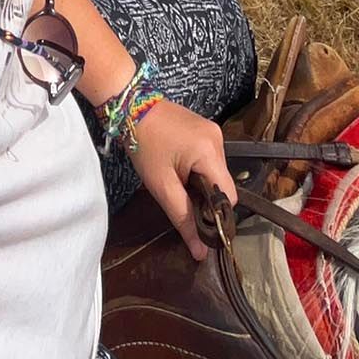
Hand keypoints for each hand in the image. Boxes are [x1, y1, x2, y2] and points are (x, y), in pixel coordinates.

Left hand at [128, 101, 236, 260]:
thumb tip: (200, 251)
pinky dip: (198, 170)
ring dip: (200, 183)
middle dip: (204, 197)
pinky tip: (178, 167)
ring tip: (176, 179)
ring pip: (216, 173)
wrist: (130, 106)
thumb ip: (183, 218)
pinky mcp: (205, 129)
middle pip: (223, 184)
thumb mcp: (161, 186)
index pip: (228, 196)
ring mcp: (213, 132)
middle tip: (179, 196)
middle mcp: (218, 139)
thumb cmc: (143, 144)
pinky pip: (210, 159)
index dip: (215, 214)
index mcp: (210, 151)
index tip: (197, 221)